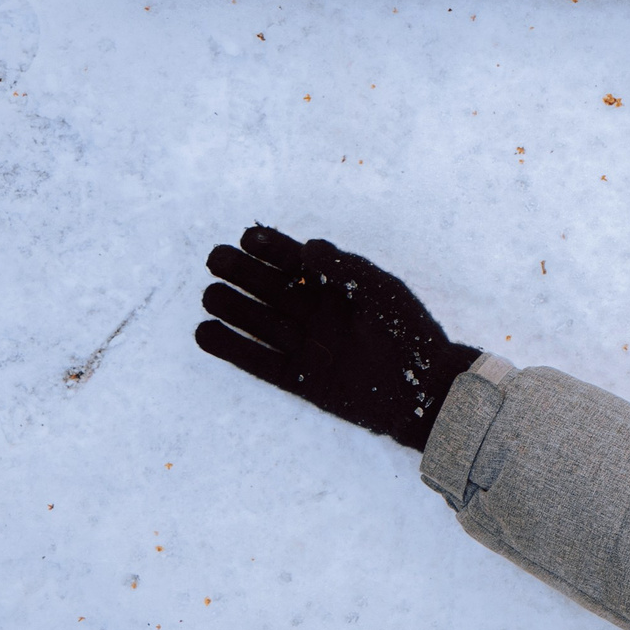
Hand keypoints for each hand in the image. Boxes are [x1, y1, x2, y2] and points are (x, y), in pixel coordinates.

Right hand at [196, 226, 479, 449]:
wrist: (424, 393)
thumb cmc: (410, 335)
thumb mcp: (383, 293)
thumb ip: (346, 268)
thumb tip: (308, 245)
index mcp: (339, 289)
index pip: (298, 264)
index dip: (272, 249)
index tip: (247, 237)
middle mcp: (317, 315)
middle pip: (272, 289)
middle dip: (244, 272)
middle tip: (216, 258)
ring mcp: (306, 346)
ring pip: (260, 323)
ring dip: (233, 307)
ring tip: (210, 294)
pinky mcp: (298, 379)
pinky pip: (257, 362)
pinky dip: (231, 348)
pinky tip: (205, 332)